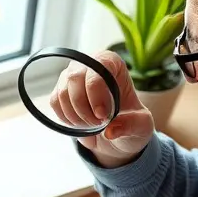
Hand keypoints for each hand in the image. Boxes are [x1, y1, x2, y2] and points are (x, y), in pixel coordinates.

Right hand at [49, 51, 154, 167]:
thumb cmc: (130, 122)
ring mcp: (72, 76)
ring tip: (91, 127)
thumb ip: (132, 125)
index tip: (102, 115)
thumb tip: (110, 131)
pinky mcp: (60, 90)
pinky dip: (66, 119)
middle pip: (75, 78)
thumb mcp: (142, 126)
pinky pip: (55, 102)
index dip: (96, 91)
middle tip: (97, 124)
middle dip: (83, 107)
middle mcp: (89, 64)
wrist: (116, 133)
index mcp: (113, 63)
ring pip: (63, 92)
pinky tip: (80, 125)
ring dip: (75, 116)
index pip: (98, 66)